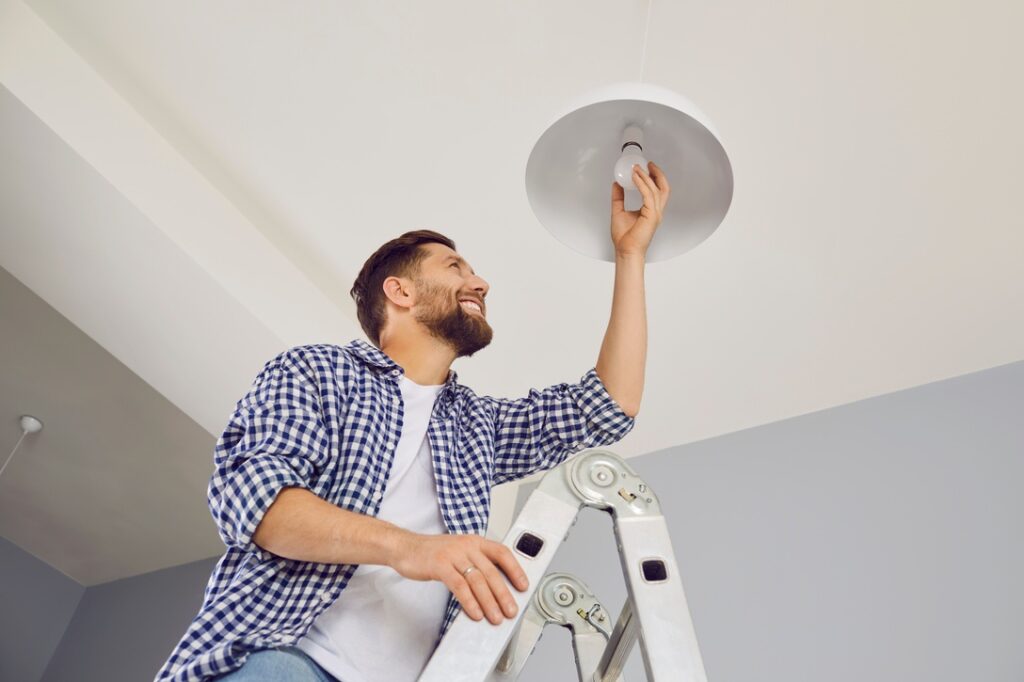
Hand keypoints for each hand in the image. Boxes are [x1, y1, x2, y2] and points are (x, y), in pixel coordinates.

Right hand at [391, 532, 528, 624]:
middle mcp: (467, 545)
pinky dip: (469, 602)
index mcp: (475, 541)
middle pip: (491, 571)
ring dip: (489, 602)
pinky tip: (475, 613)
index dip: (515, 569)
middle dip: (504, 594)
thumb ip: (476, 565)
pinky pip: (459, 586)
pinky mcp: (439, 565)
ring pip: (477, 580)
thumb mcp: (459, 552)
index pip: (502, 553)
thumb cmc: (433, 553)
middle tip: (511, 610)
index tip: (523, 586)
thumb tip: (495, 588)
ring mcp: (453, 554)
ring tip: (495, 617)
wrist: (405, 547)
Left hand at [610, 161, 670, 257]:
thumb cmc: (624, 238)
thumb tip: (616, 184)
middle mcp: (656, 211)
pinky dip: (641, 184)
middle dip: (657, 174)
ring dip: (645, 176)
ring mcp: (655, 213)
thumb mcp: (618, 211)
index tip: (646, 168)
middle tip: (648, 164)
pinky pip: (648, 195)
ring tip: (636, 168)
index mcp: (651, 210)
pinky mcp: (651, 215)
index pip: (657, 190)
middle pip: (663, 187)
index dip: (654, 178)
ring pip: (655, 189)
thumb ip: (618, 197)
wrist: (625, 250)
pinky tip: (634, 177)